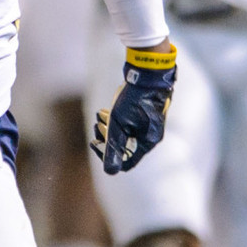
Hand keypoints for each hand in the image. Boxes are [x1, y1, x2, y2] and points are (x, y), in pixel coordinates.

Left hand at [94, 43, 176, 173]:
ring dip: (109, 127)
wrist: (148, 73)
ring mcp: (150, 124)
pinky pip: (129, 123)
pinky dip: (116, 119)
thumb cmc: (134, 100)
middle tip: (96, 125)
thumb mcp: (119, 125)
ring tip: (100, 114)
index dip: (108, 157)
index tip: (95, 143)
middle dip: (107, 139)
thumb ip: (114, 148)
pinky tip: (106, 110)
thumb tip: (110, 173)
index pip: (127, 162)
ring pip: (125, 134)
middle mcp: (151, 135)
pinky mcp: (146, 113)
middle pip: (125, 148)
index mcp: (148, 142)